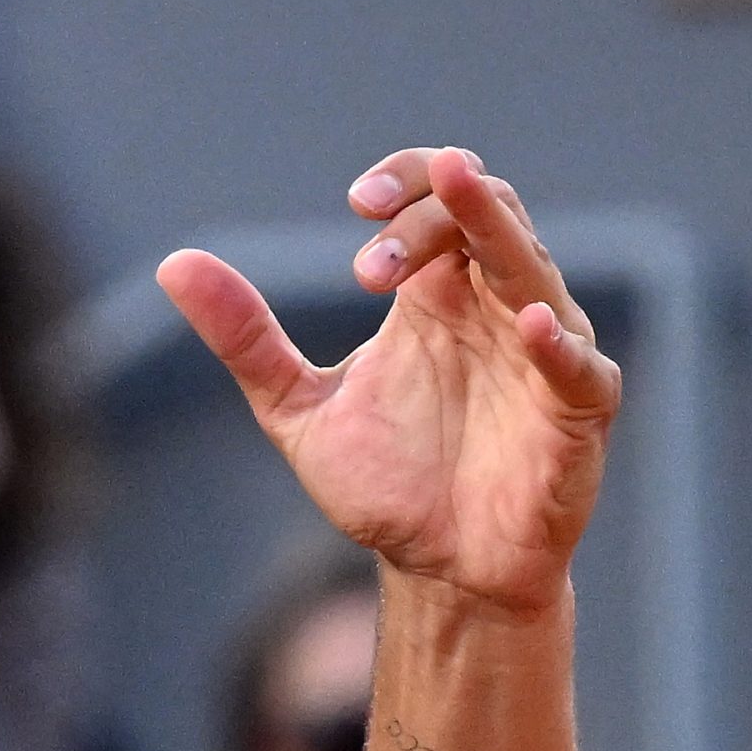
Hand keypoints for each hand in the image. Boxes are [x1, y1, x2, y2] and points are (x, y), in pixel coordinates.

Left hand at [160, 148, 620, 612]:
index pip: (436, 202)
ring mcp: (541, 353)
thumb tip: (173, 264)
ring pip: (532, 266)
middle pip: (485, 215)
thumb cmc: (384, 481)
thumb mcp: (295, 405)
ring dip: (495, 228)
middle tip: (367, 260)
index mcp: (434, 297)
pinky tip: (529, 321)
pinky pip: (578, 366)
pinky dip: (556, 342)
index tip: (355, 204)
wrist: (434, 567)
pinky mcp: (576, 411)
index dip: (404, 183)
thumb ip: (244, 338)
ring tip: (463, 186)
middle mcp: (492, 309)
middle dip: (431, 212)